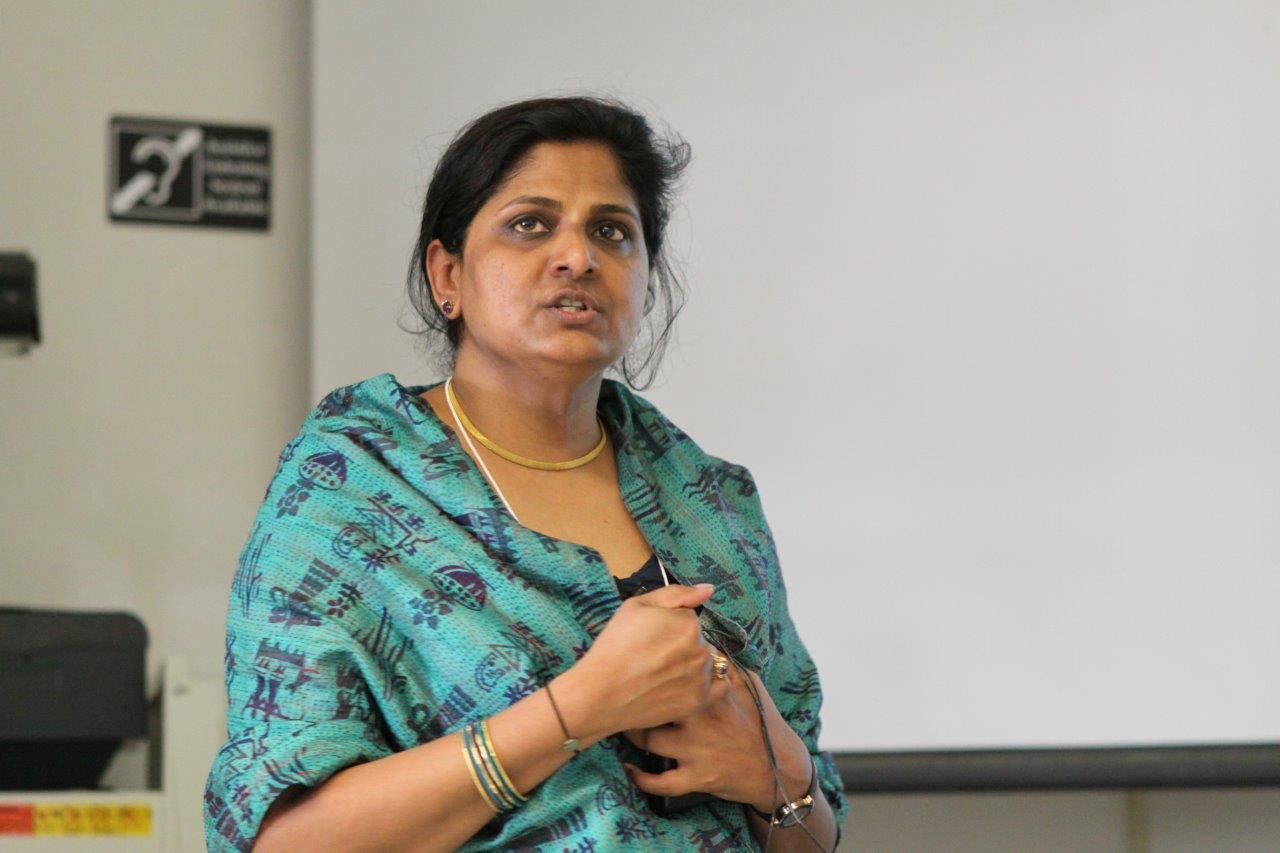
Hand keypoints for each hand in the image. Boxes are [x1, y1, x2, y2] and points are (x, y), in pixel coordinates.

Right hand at [572, 583, 732, 735]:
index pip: (689, 618)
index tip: (650, 637)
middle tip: (653, 656)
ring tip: (662, 674)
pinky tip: (688, 683)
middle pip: (699, 640)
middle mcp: (702, 651)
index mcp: (689, 624)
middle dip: (682, 644)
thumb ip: (676, 594)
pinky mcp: (699, 702)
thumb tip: (709, 589)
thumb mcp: (636, 606)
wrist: (600, 693)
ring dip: (692, 664)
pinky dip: (709, 682)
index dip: (669, 625)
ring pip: (706, 662)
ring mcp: (702, 679)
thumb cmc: (615, 645)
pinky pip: (720, 686)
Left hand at [620, 662, 812, 813]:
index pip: (673, 674)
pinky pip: (660, 781)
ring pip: (649, 741)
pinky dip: (641, 777)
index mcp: (712, 693)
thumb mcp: (748, 683)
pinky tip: (630, 768)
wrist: (779, 767)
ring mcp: (698, 750)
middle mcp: (702, 719)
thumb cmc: (760, 720)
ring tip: (623, 727)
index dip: (649, 671)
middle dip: (633, 703)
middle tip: (621, 697)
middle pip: (654, 706)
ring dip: (631, 735)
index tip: (633, 667)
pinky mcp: (698, 778)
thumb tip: (701, 637)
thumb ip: (723, 662)